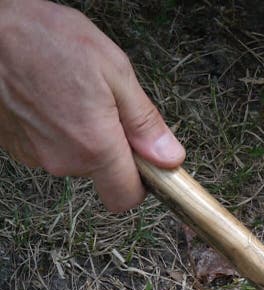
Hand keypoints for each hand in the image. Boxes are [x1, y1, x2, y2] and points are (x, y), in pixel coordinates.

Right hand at [0, 0, 183, 211]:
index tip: (149, 159)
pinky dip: (58, 126)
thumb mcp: (114, 71)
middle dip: (114, 144)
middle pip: (103, 172)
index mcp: (94, 146)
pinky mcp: (15, 144)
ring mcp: (34, 154)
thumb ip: (144, 121)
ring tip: (74, 90)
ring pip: (76, 156)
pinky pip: (50, 145)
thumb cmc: (43, 39)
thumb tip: (169, 156)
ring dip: (84, 131)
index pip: (126, 196)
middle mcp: (62, 158)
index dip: (142, 181)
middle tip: (108, 103)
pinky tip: (53, 94)